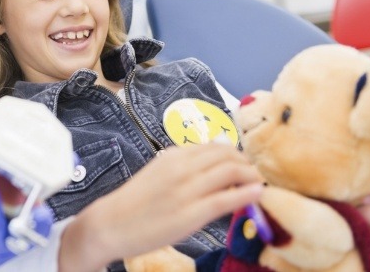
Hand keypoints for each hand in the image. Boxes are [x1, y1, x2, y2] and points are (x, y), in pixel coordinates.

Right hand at [59, 144, 263, 271]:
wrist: (111, 224)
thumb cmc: (135, 201)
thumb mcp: (158, 172)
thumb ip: (183, 162)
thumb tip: (212, 153)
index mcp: (173, 156)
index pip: (215, 146)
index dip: (236, 153)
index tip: (244, 163)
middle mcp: (181, 168)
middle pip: (226, 155)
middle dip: (247, 163)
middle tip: (254, 173)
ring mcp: (186, 190)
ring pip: (230, 172)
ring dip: (251, 175)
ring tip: (258, 183)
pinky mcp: (190, 214)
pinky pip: (225, 199)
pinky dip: (246, 194)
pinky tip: (258, 194)